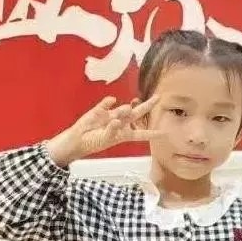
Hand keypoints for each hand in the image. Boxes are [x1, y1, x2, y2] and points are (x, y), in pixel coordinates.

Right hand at [45, 95, 163, 165]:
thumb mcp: (106, 139)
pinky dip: (110, 102)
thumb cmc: (92, 142)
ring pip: (122, 109)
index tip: (165, 133)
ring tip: (123, 112)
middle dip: (147, 106)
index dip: (152, 133)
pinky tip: (112, 101)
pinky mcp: (99, 110)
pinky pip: (107, 103)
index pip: (141, 133)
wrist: (76, 139)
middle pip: (136, 114)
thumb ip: (114, 128)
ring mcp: (110, 115)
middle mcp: (119, 123)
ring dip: (125, 110)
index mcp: (123, 134)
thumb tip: (119, 117)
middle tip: (158, 97)